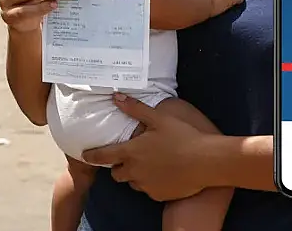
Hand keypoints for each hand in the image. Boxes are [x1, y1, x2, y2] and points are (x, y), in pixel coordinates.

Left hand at [81, 94, 210, 201]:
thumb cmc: (182, 137)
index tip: (85, 155)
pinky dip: (151, 184)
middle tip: (128, 158)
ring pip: (132, 183)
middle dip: (118, 166)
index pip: (103, 156)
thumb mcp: (158, 119)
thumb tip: (116, 96)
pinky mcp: (159, 195)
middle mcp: (134, 171)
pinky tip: (163, 174)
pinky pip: (149, 190)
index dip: (92, 155)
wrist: (206, 162)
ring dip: (135, 175)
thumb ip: (135, 109)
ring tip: (149, 165)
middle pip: (116, 173)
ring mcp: (147, 185)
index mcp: (131, 152)